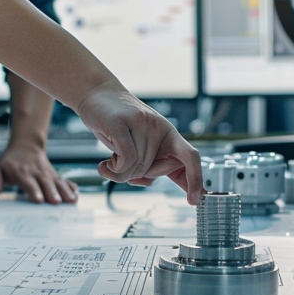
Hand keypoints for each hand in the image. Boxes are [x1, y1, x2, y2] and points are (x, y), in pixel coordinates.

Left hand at [0, 143, 78, 203]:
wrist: (25, 145)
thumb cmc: (10, 162)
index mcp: (22, 173)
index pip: (29, 183)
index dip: (34, 191)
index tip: (39, 200)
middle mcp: (36, 173)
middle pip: (45, 183)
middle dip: (51, 192)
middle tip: (56, 202)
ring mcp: (47, 174)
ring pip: (57, 182)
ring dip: (64, 191)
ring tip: (72, 201)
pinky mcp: (55, 175)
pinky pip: (64, 181)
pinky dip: (71, 187)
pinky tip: (76, 195)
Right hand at [76, 81, 203, 204]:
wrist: (97, 94)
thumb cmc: (118, 124)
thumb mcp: (139, 142)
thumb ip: (150, 160)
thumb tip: (150, 181)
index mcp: (168, 133)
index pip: (190, 156)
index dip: (195, 179)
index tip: (194, 200)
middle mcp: (158, 127)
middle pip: (157, 170)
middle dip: (140, 176)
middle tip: (123, 168)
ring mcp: (141, 123)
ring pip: (138, 167)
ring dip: (119, 174)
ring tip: (110, 163)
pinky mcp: (121, 123)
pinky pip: (127, 159)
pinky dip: (114, 170)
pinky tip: (105, 165)